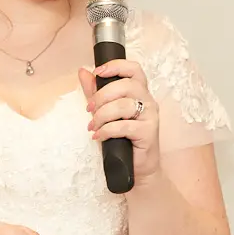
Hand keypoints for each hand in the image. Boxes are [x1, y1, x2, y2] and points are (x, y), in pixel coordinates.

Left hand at [78, 60, 161, 182]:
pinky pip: (124, 126)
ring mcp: (150, 116)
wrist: (135, 167)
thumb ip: (94, 91)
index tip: (97, 73)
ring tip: (93, 126)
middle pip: (126, 85)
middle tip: (89, 109)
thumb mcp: (104, 112)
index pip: (133, 69)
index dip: (115, 66)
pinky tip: (99, 136)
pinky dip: (106, 130)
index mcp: (139, 92)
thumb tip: (83, 71)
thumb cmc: (121, 139)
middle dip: (102, 96)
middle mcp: (148, 100)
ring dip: (102, 115)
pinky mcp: (149, 132)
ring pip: (123, 105)